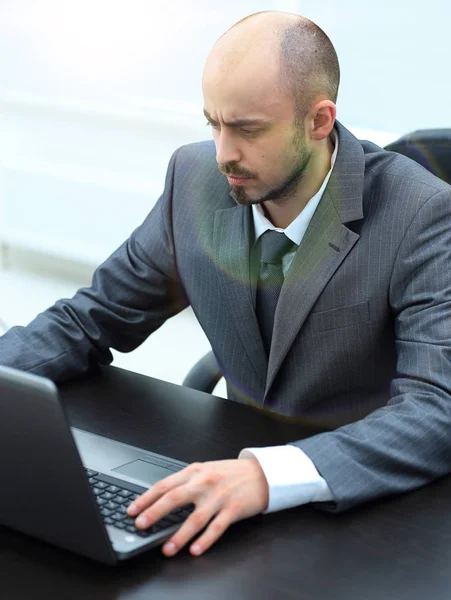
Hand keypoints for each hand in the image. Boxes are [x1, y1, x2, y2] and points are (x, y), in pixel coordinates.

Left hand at [126, 458, 268, 556]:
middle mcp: (205, 483)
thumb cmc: (231, 473)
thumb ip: (185, 482)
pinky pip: (217, 527)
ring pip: (195, 518)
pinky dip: (205, 540)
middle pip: (175, 498)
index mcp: (195, 472)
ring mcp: (219, 497)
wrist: (262, 473)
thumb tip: (159, 498)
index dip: (146, 498)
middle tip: (141, 525)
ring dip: (179, 535)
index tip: (132, 510)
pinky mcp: (234, 509)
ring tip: (166, 549)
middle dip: (155, 513)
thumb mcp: (205, 470)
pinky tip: (195, 550)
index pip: (165, 485)